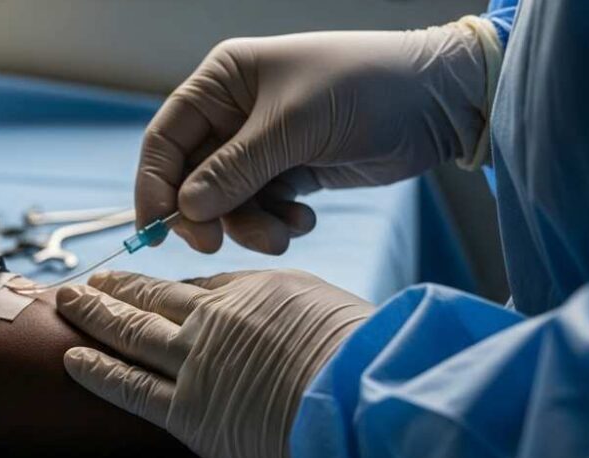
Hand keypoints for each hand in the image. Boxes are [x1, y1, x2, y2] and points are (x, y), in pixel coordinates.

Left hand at [56, 270, 373, 457]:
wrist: (359, 399)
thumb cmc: (364, 357)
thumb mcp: (331, 310)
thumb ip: (294, 311)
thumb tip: (287, 322)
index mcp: (255, 292)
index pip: (200, 288)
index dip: (168, 288)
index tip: (148, 287)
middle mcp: (216, 320)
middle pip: (154, 300)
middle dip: (118, 289)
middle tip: (89, 281)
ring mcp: (196, 364)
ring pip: (131, 333)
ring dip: (94, 315)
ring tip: (67, 303)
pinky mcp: (186, 411)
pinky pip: (129, 385)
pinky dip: (96, 369)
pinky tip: (71, 356)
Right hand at [137, 21, 495, 253]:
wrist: (434, 102)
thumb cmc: (362, 89)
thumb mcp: (293, 126)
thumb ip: (235, 169)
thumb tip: (185, 209)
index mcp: (223, 81)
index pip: (166, 138)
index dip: (154, 186)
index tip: (156, 233)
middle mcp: (236, 113)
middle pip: (194, 177)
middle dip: (206, 214)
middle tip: (216, 245)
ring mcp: (264, 145)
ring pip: (230, 201)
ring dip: (249, 225)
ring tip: (283, 236)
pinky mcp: (293, 172)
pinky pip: (265, 208)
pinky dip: (278, 223)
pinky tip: (305, 220)